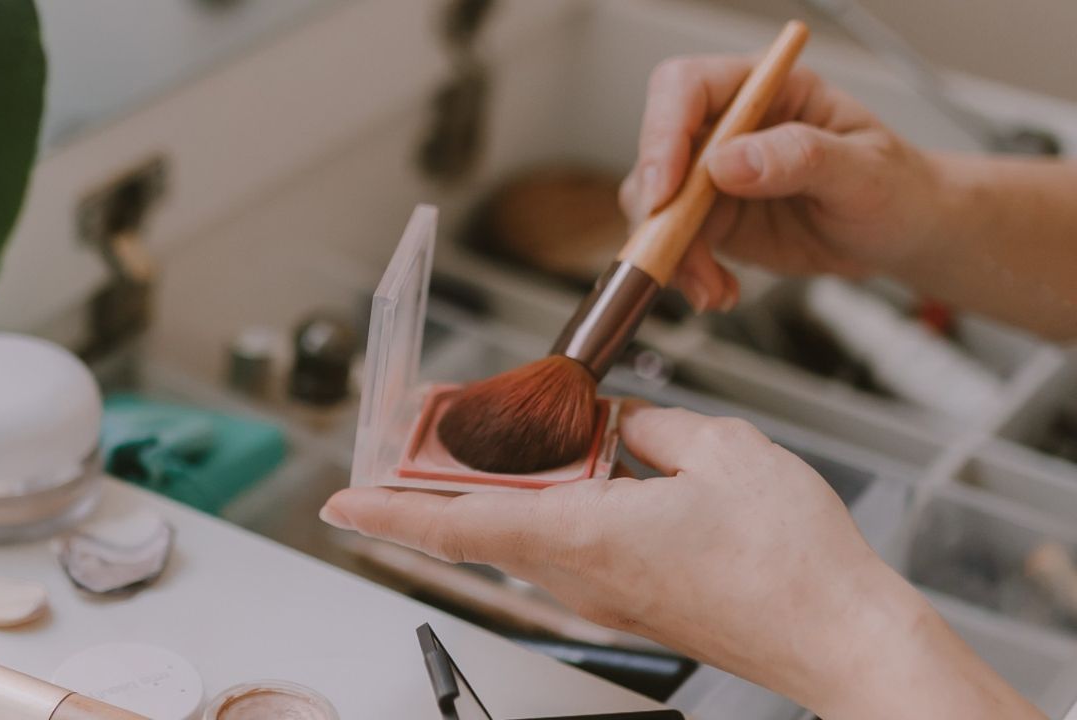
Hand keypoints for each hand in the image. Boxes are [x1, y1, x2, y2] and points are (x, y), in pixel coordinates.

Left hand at [321, 402, 1042, 718]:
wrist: (840, 636)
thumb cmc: (792, 558)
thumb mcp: (723, 450)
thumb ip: (653, 427)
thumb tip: (619, 422)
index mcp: (588, 534)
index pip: (461, 524)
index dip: (390, 514)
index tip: (340, 503)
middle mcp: (582, 575)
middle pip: (484, 524)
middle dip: (441, 480)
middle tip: (418, 432)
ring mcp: (606, 594)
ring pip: (524, 535)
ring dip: (498, 489)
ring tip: (498, 434)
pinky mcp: (633, 600)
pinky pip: (567, 547)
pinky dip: (551, 505)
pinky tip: (580, 466)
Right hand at [622, 56, 940, 311]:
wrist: (901, 235)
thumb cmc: (896, 187)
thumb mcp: (865, 170)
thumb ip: (802, 157)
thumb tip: (732, 162)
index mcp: (766, 91)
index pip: (687, 88)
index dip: (664, 133)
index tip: (666, 188)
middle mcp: (729, 128)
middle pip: (657, 153)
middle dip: (660, 211)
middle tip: (678, 253)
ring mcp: (712, 177)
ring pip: (654, 207)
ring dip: (672, 254)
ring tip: (712, 287)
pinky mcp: (709, 221)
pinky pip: (672, 246)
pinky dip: (686, 275)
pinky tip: (720, 290)